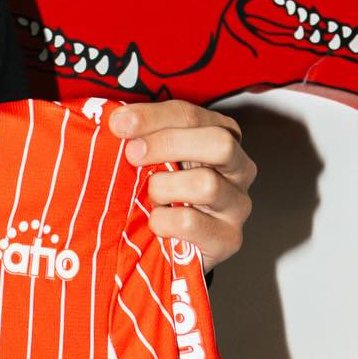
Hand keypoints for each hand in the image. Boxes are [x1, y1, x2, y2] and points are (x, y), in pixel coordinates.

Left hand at [106, 99, 254, 270]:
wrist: (172, 244)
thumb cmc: (163, 190)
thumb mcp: (155, 157)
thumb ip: (142, 135)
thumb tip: (118, 120)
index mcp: (221, 134)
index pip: (190, 115)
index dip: (152, 117)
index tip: (119, 124)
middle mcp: (239, 167)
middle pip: (218, 142)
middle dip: (168, 144)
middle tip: (133, 155)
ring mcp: (238, 204)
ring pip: (207, 184)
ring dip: (164, 187)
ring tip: (150, 196)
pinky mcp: (229, 238)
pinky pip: (191, 223)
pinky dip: (164, 220)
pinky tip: (156, 221)